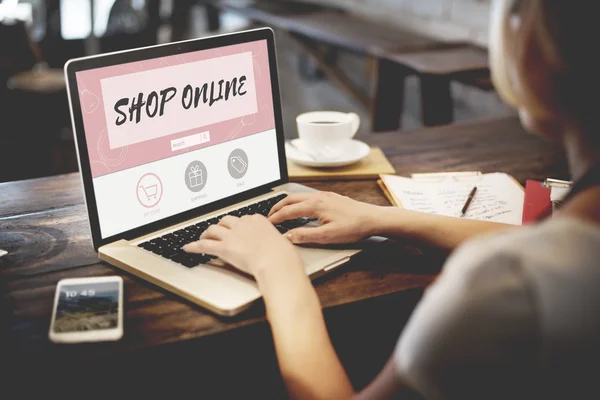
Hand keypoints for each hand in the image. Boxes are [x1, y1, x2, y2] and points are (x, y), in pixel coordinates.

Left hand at [183, 215, 303, 277]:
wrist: (276, 261)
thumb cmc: (282, 255)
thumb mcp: (280, 242)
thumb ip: (273, 241)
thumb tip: (276, 245)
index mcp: (257, 220)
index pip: (243, 219)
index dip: (237, 225)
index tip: (235, 229)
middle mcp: (242, 224)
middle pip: (226, 221)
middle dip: (221, 226)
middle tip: (217, 232)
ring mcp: (232, 235)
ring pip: (213, 229)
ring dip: (206, 233)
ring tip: (203, 237)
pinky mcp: (223, 247)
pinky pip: (204, 245)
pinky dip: (194, 246)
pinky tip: (187, 248)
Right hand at [268, 191, 383, 243]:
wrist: (373, 218)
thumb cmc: (353, 227)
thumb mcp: (328, 236)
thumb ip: (305, 235)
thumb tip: (288, 236)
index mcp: (315, 205)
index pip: (288, 211)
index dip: (276, 218)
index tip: (267, 224)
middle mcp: (318, 197)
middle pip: (290, 199)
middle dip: (277, 207)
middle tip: (268, 216)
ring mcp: (324, 195)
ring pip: (299, 196)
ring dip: (287, 203)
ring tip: (280, 212)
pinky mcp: (330, 197)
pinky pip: (307, 197)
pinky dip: (297, 202)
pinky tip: (300, 209)